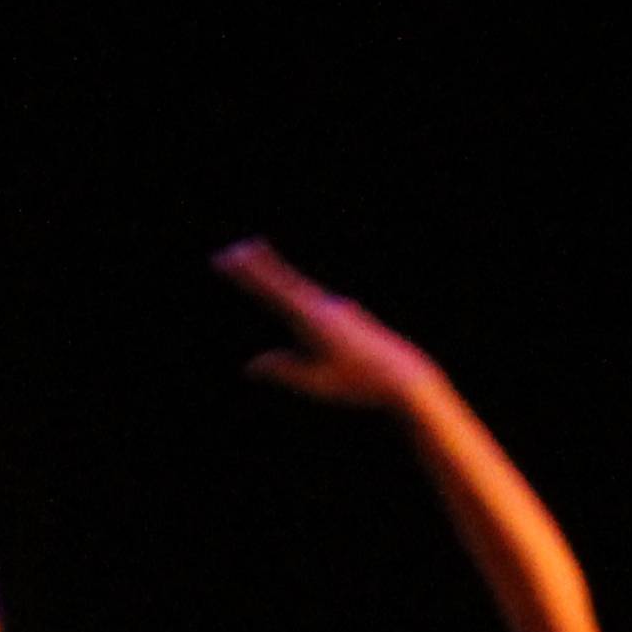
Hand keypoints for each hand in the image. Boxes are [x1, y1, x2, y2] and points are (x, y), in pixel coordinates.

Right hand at [215, 239, 445, 409]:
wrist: (405, 378)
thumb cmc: (359, 384)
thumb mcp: (316, 383)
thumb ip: (283, 370)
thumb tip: (250, 366)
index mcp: (311, 320)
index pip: (272, 291)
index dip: (247, 275)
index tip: (226, 258)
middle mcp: (325, 307)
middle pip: (286, 280)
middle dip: (260, 264)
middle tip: (237, 247)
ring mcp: (340, 308)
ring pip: (302, 287)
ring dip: (279, 273)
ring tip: (260, 256)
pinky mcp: (351, 315)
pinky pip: (316, 298)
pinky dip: (299, 290)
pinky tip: (298, 294)